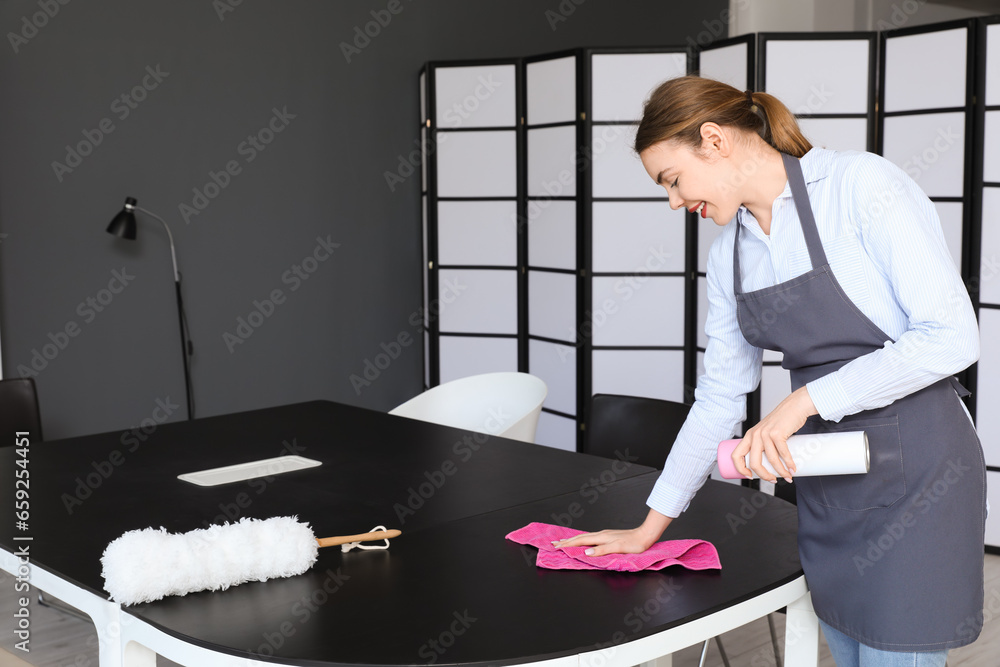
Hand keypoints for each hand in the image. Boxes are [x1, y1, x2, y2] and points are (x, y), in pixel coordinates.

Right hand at [551, 509, 671, 556]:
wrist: (645, 535)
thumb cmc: (634, 543)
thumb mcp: (618, 548)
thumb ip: (602, 550)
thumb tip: (586, 553)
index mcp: (602, 538)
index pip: (581, 541)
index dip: (568, 544)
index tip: (557, 546)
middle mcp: (601, 535)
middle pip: (580, 537)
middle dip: (567, 541)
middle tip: (555, 543)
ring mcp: (605, 535)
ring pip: (585, 537)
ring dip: (573, 540)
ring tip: (564, 541)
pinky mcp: (608, 536)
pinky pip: (590, 537)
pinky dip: (582, 539)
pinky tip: (583, 541)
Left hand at [732, 385, 816, 482]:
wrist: (794, 407)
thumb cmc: (781, 422)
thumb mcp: (766, 433)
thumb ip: (764, 445)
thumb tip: (767, 466)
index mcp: (749, 436)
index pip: (736, 455)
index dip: (740, 469)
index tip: (749, 476)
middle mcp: (754, 435)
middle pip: (754, 462)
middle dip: (763, 475)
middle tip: (772, 480)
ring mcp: (765, 434)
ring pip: (770, 460)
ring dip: (781, 472)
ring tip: (788, 476)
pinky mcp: (777, 433)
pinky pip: (782, 453)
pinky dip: (789, 464)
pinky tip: (793, 469)